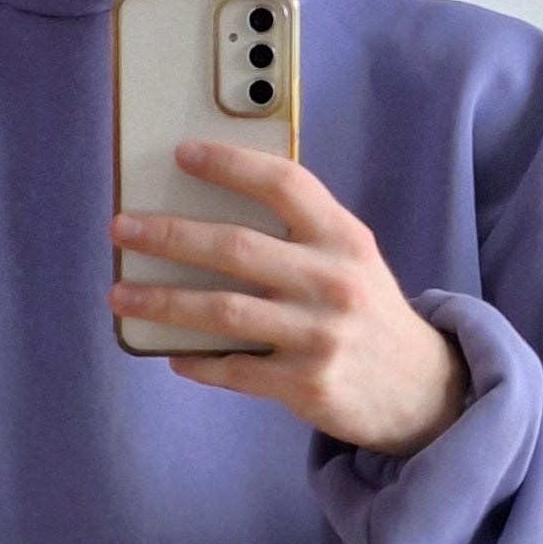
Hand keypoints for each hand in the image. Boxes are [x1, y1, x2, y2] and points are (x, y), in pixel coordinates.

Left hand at [107, 140, 471, 457]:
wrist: (422, 388)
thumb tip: (208, 209)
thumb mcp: (351, 258)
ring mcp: (320, 335)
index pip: (284, 184)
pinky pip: (235, 369)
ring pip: (223, 311)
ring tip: (120, 296)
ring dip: (163, 303)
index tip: (182, 154)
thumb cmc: (366, 311)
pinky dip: (197, 362)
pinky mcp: (307, 384)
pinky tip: (170, 354)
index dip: (231, 165)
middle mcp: (334, 281)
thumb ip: (300, 232)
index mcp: (343, 237)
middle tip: (122, 229)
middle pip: (236, 249)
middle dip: (170, 236)